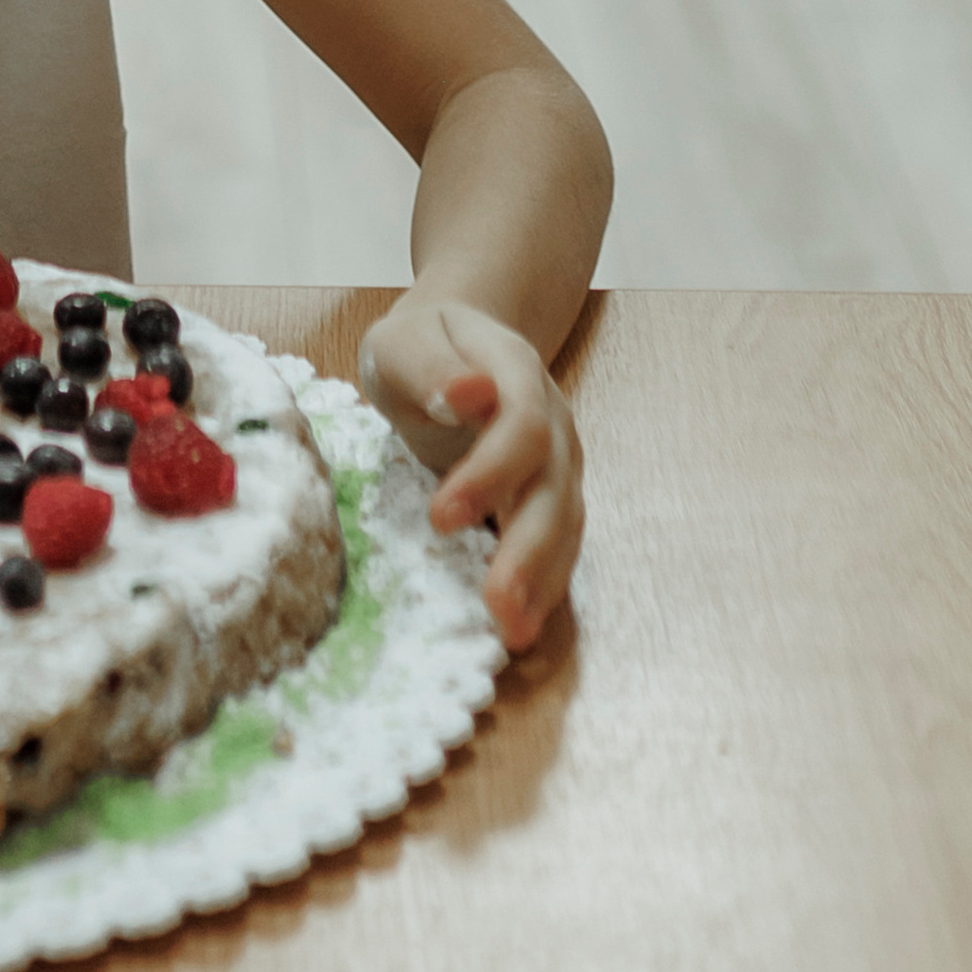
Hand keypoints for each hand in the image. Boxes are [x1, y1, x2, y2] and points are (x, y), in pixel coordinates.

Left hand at [356, 293, 582, 654]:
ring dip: (543, 581)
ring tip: (514, 633)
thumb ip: (432, 367)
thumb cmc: (423, 342)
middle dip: (528, 550)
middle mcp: (551, 422)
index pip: (521, 425)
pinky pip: (555, 544)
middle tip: (498, 605)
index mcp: (516, 372)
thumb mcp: (407, 339)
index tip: (440, 517)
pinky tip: (520, 623)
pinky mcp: (547, 497)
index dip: (490, 473)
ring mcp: (556, 462)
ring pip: (564, 525)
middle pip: (553, 488)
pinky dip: (543, 585)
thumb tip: (468, 394)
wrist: (457, 337)